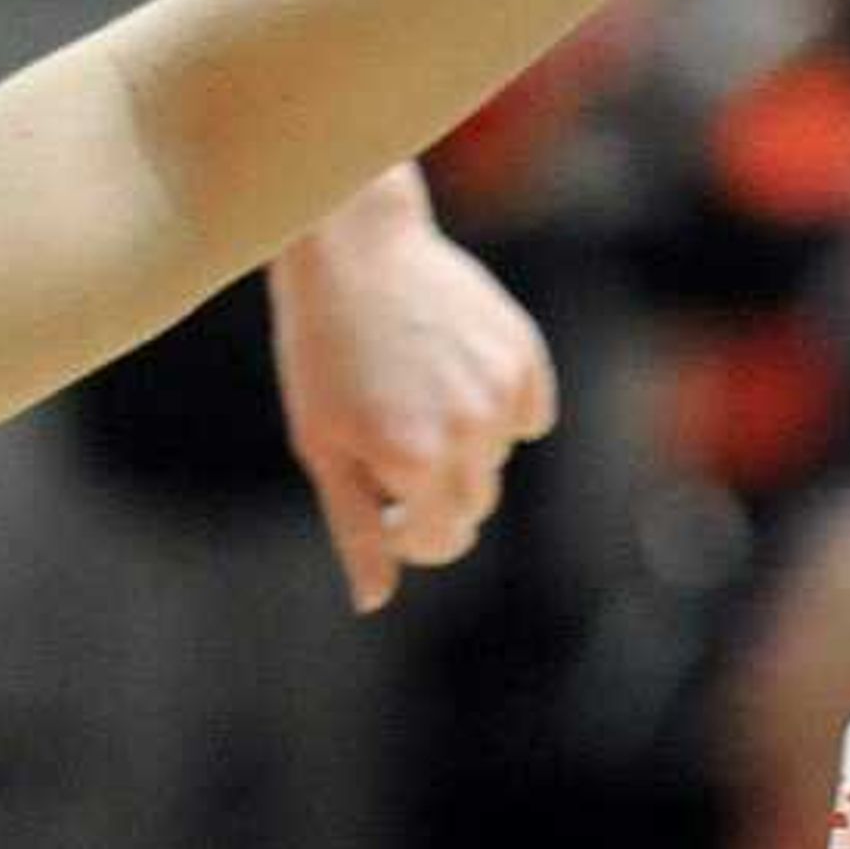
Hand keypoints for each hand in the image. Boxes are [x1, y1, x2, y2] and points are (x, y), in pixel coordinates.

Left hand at [265, 170, 559, 611]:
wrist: (354, 249)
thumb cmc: (322, 351)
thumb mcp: (323, 446)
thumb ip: (356, 529)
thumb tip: (375, 599)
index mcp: (414, 460)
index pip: (444, 540)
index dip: (410, 530)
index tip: (383, 501)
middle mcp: (468, 429)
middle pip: (476, 503)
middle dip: (437, 487)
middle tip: (391, 433)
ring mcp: (501, 389)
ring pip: (498, 456)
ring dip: (465, 442)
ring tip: (414, 387)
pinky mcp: (525, 354)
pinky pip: (527, 413)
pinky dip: (499, 404)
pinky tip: (451, 365)